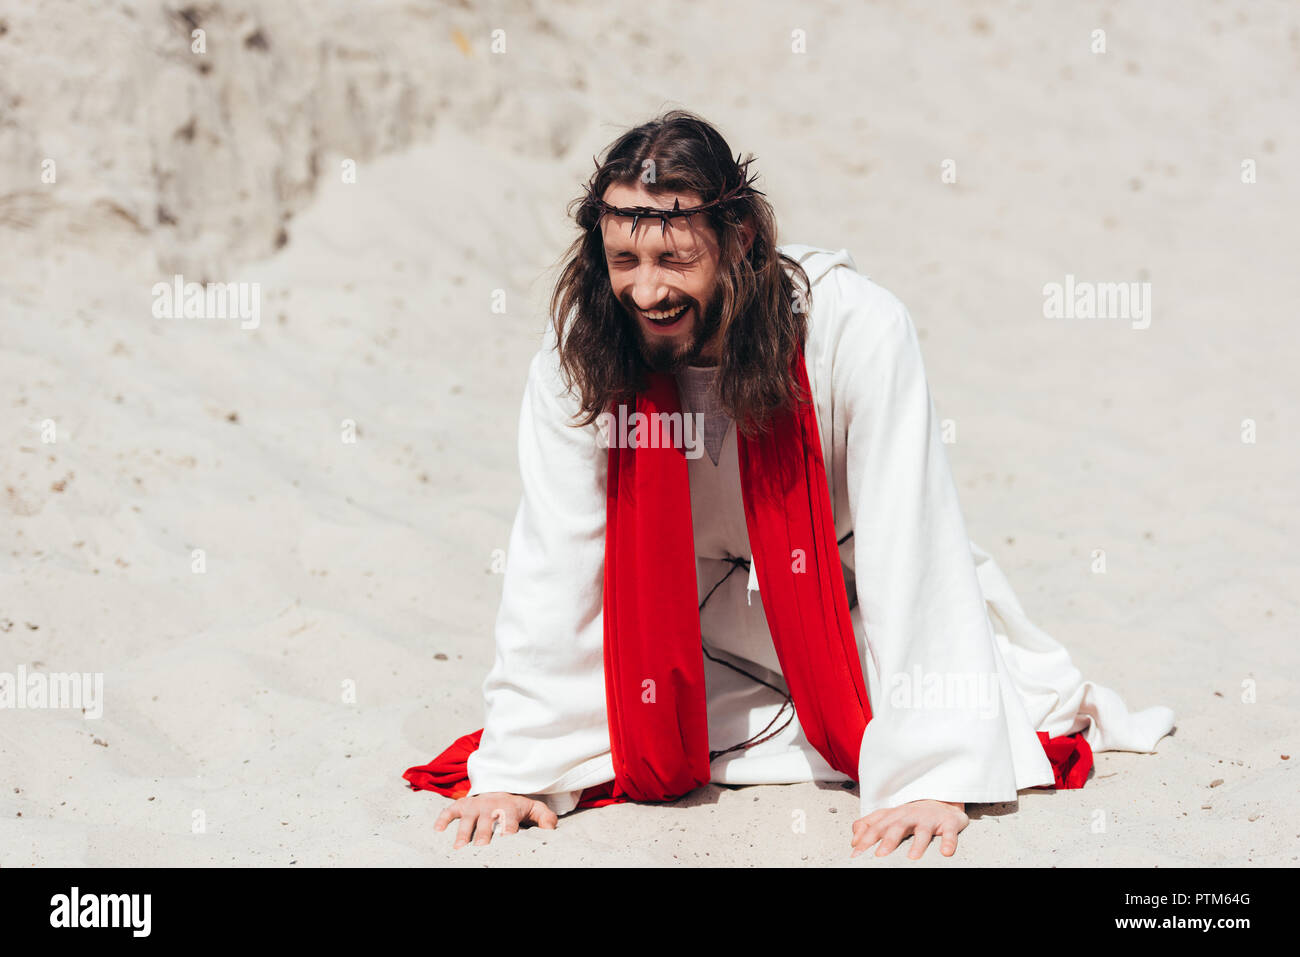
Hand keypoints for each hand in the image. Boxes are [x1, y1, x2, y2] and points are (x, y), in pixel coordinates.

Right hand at [434, 792, 558, 847]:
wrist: (498, 786)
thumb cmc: (516, 805)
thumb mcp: (533, 807)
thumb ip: (545, 817)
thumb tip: (550, 830)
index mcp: (508, 807)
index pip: (509, 819)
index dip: (508, 829)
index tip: (507, 839)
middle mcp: (490, 805)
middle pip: (486, 821)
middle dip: (483, 833)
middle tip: (480, 847)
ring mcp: (474, 805)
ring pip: (467, 819)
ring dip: (462, 832)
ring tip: (458, 847)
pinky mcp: (461, 805)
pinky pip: (449, 810)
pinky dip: (443, 818)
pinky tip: (437, 829)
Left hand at [850, 799, 968, 859]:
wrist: (941, 802)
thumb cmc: (911, 815)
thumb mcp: (888, 818)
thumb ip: (868, 826)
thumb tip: (854, 840)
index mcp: (893, 815)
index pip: (876, 826)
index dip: (865, 839)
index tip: (856, 854)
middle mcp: (910, 815)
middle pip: (897, 826)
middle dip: (888, 840)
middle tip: (880, 856)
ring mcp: (929, 819)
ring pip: (923, 830)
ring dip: (918, 844)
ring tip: (913, 858)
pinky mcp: (948, 823)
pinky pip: (950, 833)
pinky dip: (949, 842)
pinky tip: (946, 852)